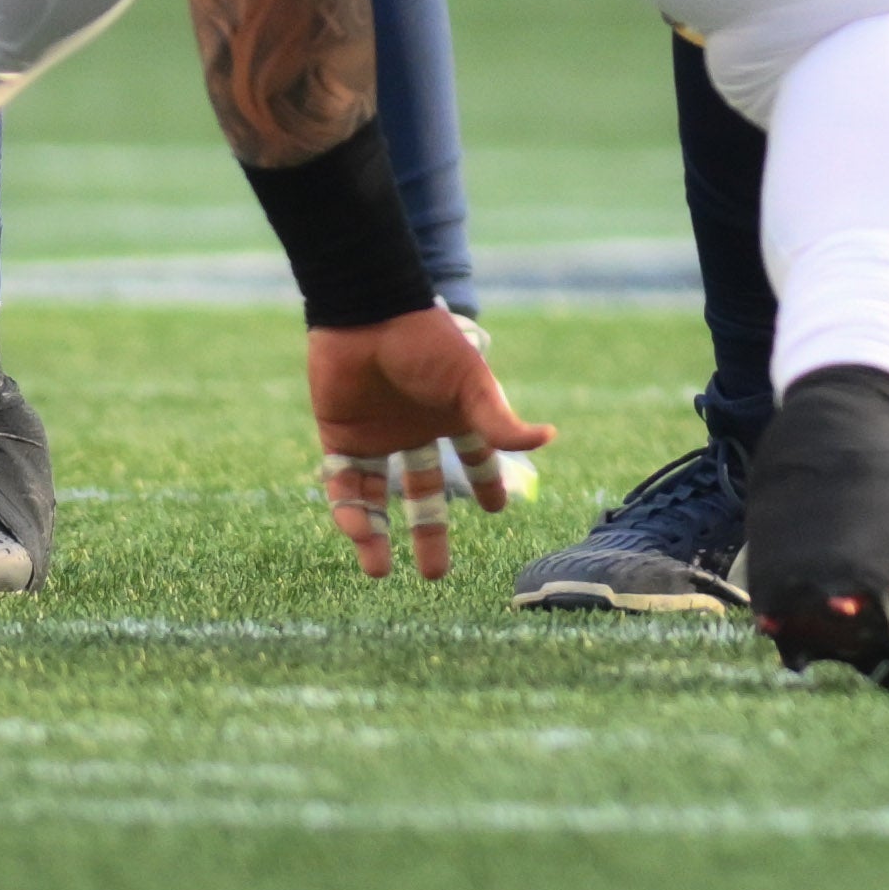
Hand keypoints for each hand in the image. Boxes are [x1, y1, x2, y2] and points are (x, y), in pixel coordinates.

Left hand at [306, 308, 550, 577]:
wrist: (366, 315)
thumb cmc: (425, 343)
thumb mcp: (470, 384)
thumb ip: (500, 421)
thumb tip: (548, 439)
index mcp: (450, 413)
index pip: (474, 455)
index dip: (485, 482)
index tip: (497, 511)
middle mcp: (414, 428)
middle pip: (423, 489)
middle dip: (428, 530)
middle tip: (435, 574)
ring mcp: (375, 435)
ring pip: (377, 495)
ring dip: (376, 535)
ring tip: (381, 573)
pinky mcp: (339, 437)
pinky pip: (343, 485)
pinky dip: (350, 513)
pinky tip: (359, 535)